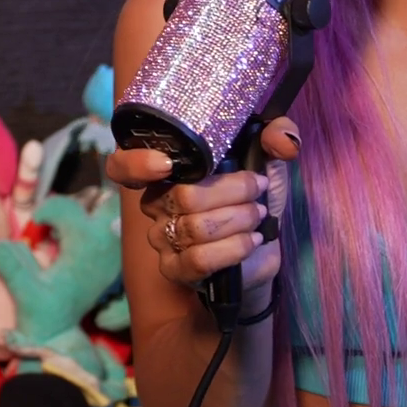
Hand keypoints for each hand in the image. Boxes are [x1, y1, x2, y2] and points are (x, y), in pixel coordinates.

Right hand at [105, 117, 298, 291]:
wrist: (258, 249)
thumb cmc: (251, 199)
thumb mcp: (266, 159)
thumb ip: (276, 137)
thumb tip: (283, 143)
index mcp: (164, 170)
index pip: (123, 166)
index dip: (136, 163)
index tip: (165, 164)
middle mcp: (154, 203)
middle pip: (184, 197)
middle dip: (232, 193)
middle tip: (257, 195)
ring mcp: (161, 238)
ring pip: (196, 228)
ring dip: (238, 220)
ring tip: (258, 217)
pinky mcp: (175, 269)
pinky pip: (199, 260)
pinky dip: (234, 247)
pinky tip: (252, 240)